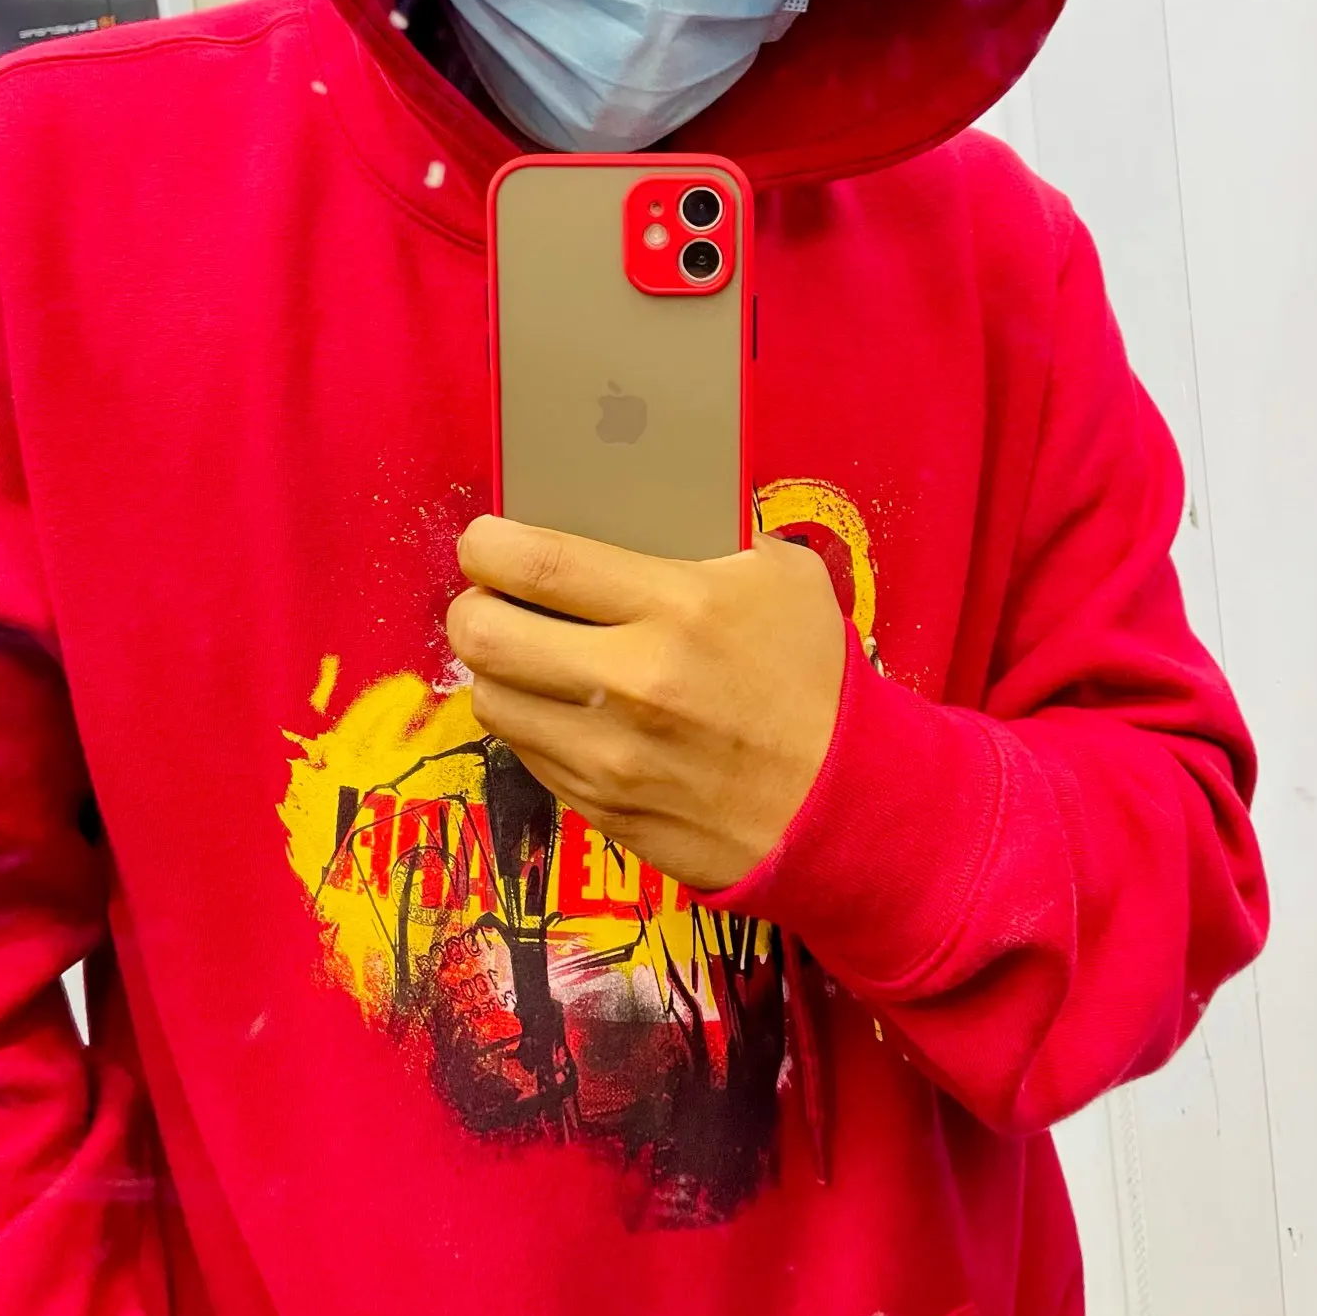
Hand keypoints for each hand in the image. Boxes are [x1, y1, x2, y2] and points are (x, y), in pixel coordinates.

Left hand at [446, 517, 845, 893]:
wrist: (845, 805)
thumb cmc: (814, 678)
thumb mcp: (783, 576)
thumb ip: (706, 536)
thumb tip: (630, 507)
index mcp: (679, 609)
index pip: (538, 562)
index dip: (487, 544)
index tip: (485, 540)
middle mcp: (634, 684)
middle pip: (487, 635)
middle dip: (471, 606)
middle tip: (489, 597)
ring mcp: (612, 756)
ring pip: (492, 700)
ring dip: (495, 670)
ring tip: (523, 653)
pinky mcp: (603, 808)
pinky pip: (526, 754)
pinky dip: (531, 724)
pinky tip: (561, 705)